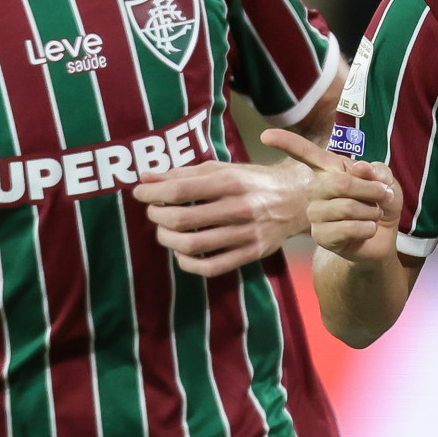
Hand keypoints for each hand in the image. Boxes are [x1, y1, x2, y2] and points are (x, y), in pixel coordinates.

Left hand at [131, 160, 309, 277]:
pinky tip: (182, 253)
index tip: (139, 192)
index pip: (180, 189)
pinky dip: (188, 263)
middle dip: (158, 216)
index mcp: (231, 181)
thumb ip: (184, 173)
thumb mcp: (222, 169)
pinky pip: (212, 267)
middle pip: (183, 218)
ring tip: (164, 231)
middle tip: (153, 211)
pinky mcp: (252, 253)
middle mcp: (240, 207)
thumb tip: (146, 177)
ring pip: (193, 245)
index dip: (152, 193)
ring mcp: (247, 233)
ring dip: (168, 239)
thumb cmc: (252, 181)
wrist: (297, 199)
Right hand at [260, 129, 402, 263]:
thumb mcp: (386, 181)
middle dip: (370, 189)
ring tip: (374, 214)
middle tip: (383, 193)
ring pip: (346, 207)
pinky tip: (368, 229)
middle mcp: (316, 189)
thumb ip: (377, 171)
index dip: (286, 142)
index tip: (266, 136)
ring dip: (371, 211)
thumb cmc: (380, 202)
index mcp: (329, 169)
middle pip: (340, 183)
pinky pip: (347, 229)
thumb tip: (360, 168)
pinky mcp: (321, 236)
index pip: (305, 152)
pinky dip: (368, 228)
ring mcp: (315, 214)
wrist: (383, 236)